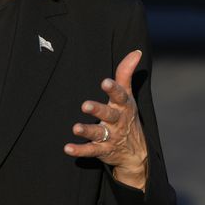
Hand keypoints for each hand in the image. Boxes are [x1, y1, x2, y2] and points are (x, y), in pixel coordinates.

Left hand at [64, 50, 148, 189]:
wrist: (137, 153)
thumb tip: (136, 51)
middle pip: (109, 115)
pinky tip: (67, 148)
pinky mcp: (103, 150)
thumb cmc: (127, 116)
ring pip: (99, 133)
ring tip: (75, 128)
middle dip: (98, 110)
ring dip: (87, 130)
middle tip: (85, 105)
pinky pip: (91, 150)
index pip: (120, 96)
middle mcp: (118, 121)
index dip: (113, 89)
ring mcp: (111, 137)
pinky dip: (79, 150)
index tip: (105, 82)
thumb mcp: (128, 96)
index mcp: (124, 106)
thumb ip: (126, 74)